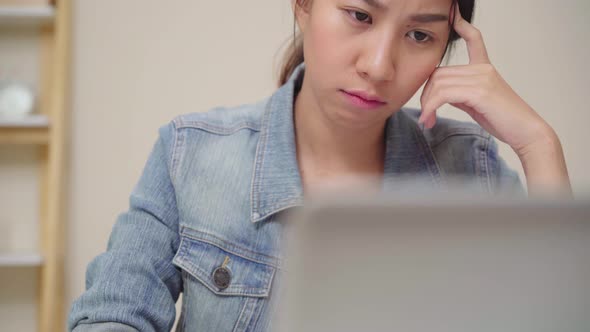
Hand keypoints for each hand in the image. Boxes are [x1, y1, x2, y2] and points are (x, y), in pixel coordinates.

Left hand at [418, 3, 553, 157]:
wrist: (526, 132)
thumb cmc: (504, 120)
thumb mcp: (477, 103)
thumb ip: (460, 94)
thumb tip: (441, 94)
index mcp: (485, 68)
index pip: (474, 39)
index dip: (462, 24)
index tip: (453, 14)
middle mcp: (483, 69)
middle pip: (439, 72)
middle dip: (425, 95)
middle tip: (424, 115)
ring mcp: (482, 78)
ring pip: (438, 83)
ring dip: (426, 104)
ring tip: (426, 120)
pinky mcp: (479, 91)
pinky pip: (443, 94)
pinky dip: (431, 108)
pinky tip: (429, 119)